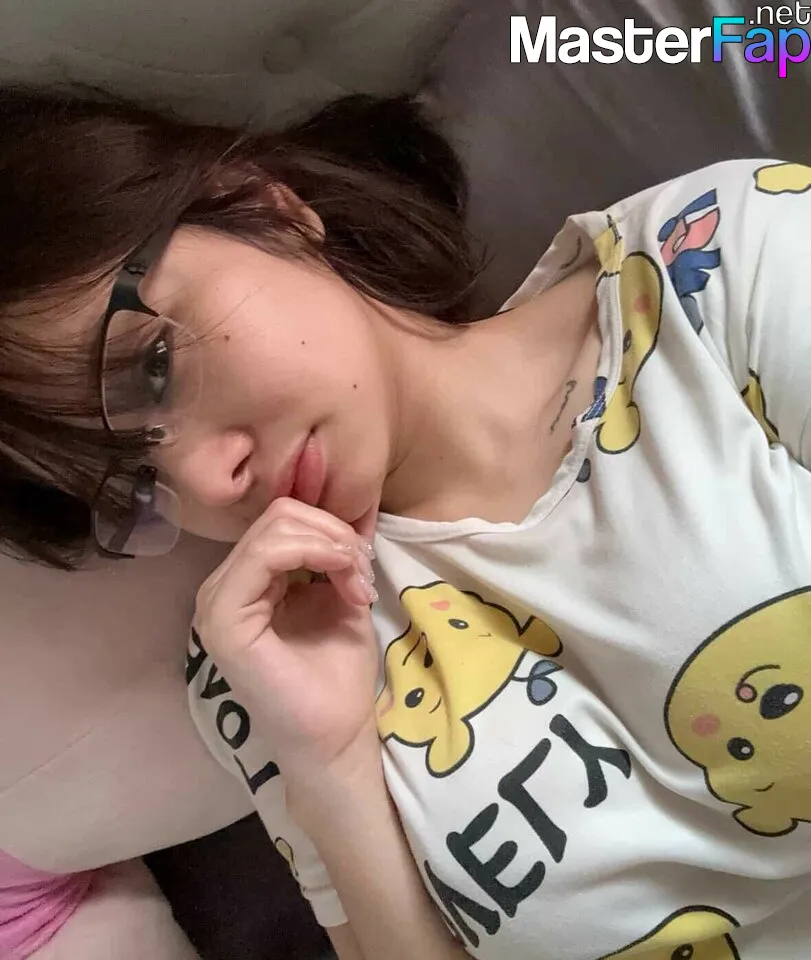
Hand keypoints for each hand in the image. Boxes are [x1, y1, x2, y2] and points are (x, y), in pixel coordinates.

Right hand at [193, 497, 379, 781]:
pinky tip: (344, 583)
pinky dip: (317, 554)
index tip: (365, 566)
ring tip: (357, 585)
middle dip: (335, 535)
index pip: (283, 519)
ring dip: (332, 546)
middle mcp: (222, 585)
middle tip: (363, 574)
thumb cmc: (337, 673)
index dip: (332, 528)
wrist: (336, 735)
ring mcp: (217, 602)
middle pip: (280, 515)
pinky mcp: (223, 619)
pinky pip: (265, 554)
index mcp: (245, 580)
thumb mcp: (341, 594)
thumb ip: (337, 553)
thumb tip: (356, 506)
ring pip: (275, 527)